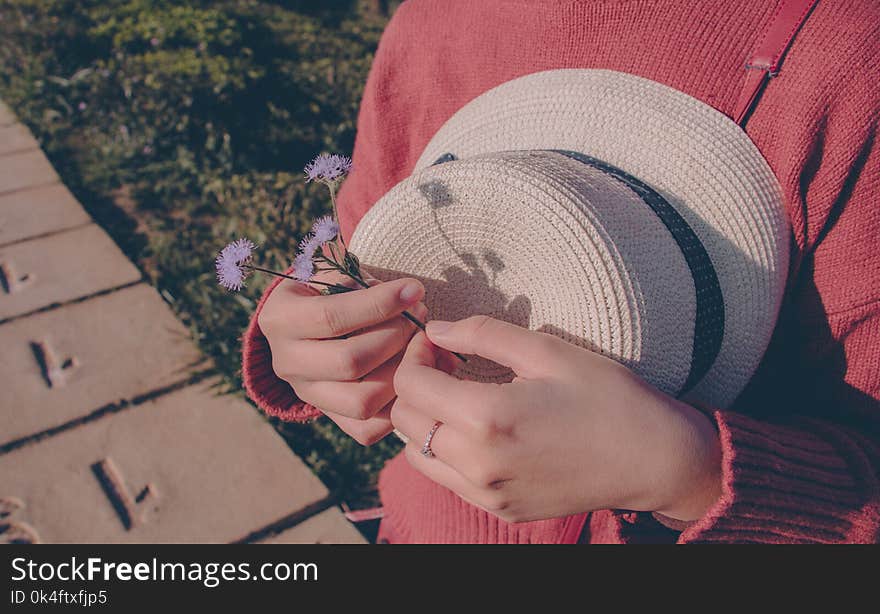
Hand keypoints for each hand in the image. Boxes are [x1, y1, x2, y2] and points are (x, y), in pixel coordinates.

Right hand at [258, 269, 426, 444]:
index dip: (379, 304)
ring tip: (418, 346)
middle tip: (419, 318)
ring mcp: (308, 395)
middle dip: (395, 338)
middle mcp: (287, 362)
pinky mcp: (330, 418)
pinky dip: (396, 406)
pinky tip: (410, 374)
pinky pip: (368, 428)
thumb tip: (408, 296)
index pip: (331, 317)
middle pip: (350, 362)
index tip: (414, 289)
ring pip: (362, 401)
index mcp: (280, 319)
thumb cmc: (328, 292)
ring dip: (401, 373)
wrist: (307, 327)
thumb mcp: (333, 273)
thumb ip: (361, 279)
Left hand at [391, 316, 722, 522]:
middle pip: (405, 422)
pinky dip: (446, 452)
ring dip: (425, 422)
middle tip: (446, 365)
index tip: (436, 343)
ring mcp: (487, 494)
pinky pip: (447, 480)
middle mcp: (477, 464)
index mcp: (485, 418)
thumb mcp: (546, 351)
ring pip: (417, 455)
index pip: (409, 386)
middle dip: (415, 387)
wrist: (653, 460)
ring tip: (458, 397)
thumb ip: (482, 335)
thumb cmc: (606, 397)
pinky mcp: (501, 509)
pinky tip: (478, 429)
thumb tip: (435, 330)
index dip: (413, 356)